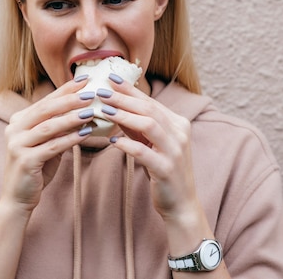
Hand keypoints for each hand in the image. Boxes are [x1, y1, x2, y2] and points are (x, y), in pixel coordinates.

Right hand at [1, 77, 94, 213]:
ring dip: (71, 118)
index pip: (45, 101)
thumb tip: (84, 111)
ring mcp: (17, 144)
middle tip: (89, 92)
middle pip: (45, 110)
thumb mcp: (46, 144)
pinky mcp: (25, 160)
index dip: (65, 90)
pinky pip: (52, 147)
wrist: (18, 198)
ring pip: (49, 126)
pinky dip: (70, 139)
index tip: (84, 80)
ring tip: (91, 111)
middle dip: (69, 100)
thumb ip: (58, 128)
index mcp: (18, 121)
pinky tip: (85, 134)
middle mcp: (14, 129)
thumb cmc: (36, 168)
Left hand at [97, 78, 199, 220]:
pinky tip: (112, 142)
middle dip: (123, 98)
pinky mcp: (167, 169)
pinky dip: (127, 145)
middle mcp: (180, 133)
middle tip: (101, 91)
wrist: (181, 203)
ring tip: (104, 110)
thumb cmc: (163, 169)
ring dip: (125, 116)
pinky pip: (144, 152)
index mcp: (178, 123)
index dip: (130, 89)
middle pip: (149, 109)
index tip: (110, 78)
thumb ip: (135, 125)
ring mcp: (175, 151)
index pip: (151, 101)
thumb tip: (113, 106)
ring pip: (149, 125)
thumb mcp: (151, 143)